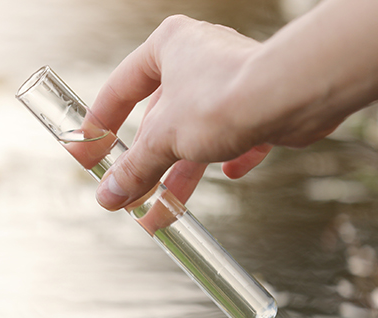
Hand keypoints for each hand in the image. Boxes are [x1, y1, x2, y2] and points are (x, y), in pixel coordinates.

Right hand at [91, 15, 275, 209]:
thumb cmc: (224, 98)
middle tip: (128, 195)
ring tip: (163, 210)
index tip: (87, 150)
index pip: (120, 88)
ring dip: (179, 174)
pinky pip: (235, 135)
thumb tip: (109, 194)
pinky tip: (227, 173)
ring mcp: (230, 81)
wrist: (290, 98)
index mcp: (168, 48)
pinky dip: (228, 157)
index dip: (99, 123)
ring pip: (194, 134)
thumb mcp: (165, 139)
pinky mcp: (260, 103)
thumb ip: (135, 167)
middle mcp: (198, 59)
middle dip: (145, 164)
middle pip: (159, 120)